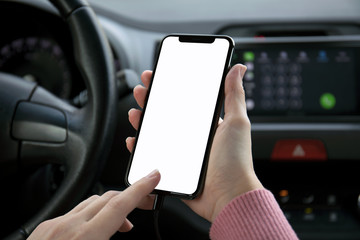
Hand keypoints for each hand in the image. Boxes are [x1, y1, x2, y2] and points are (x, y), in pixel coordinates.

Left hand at [28, 170, 159, 239]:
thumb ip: (111, 238)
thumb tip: (125, 228)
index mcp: (84, 238)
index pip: (119, 204)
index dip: (140, 188)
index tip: (153, 176)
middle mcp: (68, 226)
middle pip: (107, 198)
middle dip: (130, 196)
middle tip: (144, 204)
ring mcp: (54, 225)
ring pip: (91, 202)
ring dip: (110, 208)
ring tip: (120, 224)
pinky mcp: (44, 227)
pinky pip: (74, 212)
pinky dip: (90, 215)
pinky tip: (93, 228)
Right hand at [126, 64, 262, 222]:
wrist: (228, 196)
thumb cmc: (236, 161)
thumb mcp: (236, 122)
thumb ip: (234, 95)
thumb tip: (238, 69)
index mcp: (205, 124)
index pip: (184, 100)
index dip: (170, 87)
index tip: (159, 75)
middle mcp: (192, 136)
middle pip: (166, 114)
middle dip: (152, 100)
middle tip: (142, 90)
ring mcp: (180, 152)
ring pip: (156, 132)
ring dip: (143, 120)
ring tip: (135, 113)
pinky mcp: (172, 167)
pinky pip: (152, 154)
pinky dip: (141, 147)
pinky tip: (135, 139)